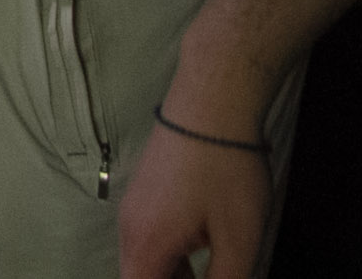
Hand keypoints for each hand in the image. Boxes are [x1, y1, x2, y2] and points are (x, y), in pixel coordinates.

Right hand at [118, 120, 269, 278]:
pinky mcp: (145, 192)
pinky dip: (171, 254)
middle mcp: (130, 226)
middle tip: (212, 274)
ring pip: (145, 258)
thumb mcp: (238, 238)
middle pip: (139, 275)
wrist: (210, 105)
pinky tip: (203, 246)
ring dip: (173, 273)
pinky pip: (149, 236)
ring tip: (212, 269)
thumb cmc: (225, 170)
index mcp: (146, 242)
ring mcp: (135, 206)